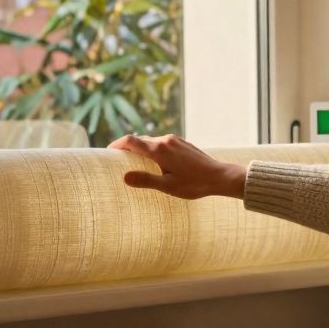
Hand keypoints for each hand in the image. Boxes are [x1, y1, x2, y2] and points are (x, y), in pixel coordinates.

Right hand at [108, 134, 246, 199]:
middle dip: (128, 149)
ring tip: (137, 164)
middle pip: (141, 141)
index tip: (108, 152)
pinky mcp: (183, 143)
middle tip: (119, 161)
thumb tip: (124, 177)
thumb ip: (146, 180)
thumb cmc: (194, 184)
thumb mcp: (168, 186)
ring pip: (152, 142)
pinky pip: (163, 144)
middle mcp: (166, 140)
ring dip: (142, 150)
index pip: (131, 141)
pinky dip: (154, 151)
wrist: (220, 177)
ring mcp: (176, 140)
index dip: (117, 145)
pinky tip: (157, 163)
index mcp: (159, 149)